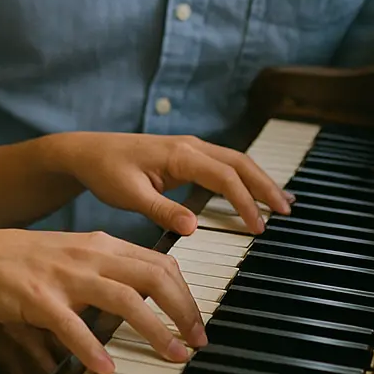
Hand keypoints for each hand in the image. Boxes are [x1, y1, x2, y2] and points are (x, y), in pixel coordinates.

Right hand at [0, 228, 205, 373]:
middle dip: (182, 309)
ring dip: (153, 329)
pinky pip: (72, 325)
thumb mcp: (74, 255)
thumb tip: (144, 293)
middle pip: (151, 275)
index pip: (157, 262)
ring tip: (172, 355)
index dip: (184, 293)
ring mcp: (64, 276)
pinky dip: (92, 347)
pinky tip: (106, 367)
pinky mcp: (38, 299)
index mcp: (100, 244)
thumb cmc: (25, 261)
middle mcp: (88, 256)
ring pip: (123, 298)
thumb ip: (108, 268)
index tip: (196, 322)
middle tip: (196, 341)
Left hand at [44, 132, 293, 234]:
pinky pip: (223, 164)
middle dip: (265, 185)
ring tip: (281, 203)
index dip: (245, 201)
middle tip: (287, 212)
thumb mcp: (129, 195)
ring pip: (234, 160)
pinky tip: (253, 192)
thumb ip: (161, 210)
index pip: (224, 176)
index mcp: (179, 154)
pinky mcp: (186, 156)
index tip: (259, 227)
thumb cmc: (105, 171)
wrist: (87, 152)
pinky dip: (243, 177)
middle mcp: (189, 146)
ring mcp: (189, 148)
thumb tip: (194, 227)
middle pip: (239, 162)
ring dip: (258, 179)